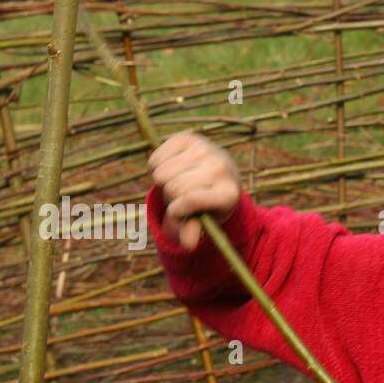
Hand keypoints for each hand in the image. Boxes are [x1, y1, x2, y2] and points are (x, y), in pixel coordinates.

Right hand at [147, 130, 242, 250]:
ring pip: (161, 172)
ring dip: (161, 181)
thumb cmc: (210, 202)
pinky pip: (155, 157)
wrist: (222, 173)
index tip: (178, 211)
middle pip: (173, 187)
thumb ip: (194, 230)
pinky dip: (155, 167)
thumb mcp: (205, 219)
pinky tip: (170, 169)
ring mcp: (206, 149)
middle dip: (170, 196)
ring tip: (176, 182)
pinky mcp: (189, 137)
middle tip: (181, 195)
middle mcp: (221, 168)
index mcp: (228, 192)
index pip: (190, 201)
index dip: (177, 210)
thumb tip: (188, 244)